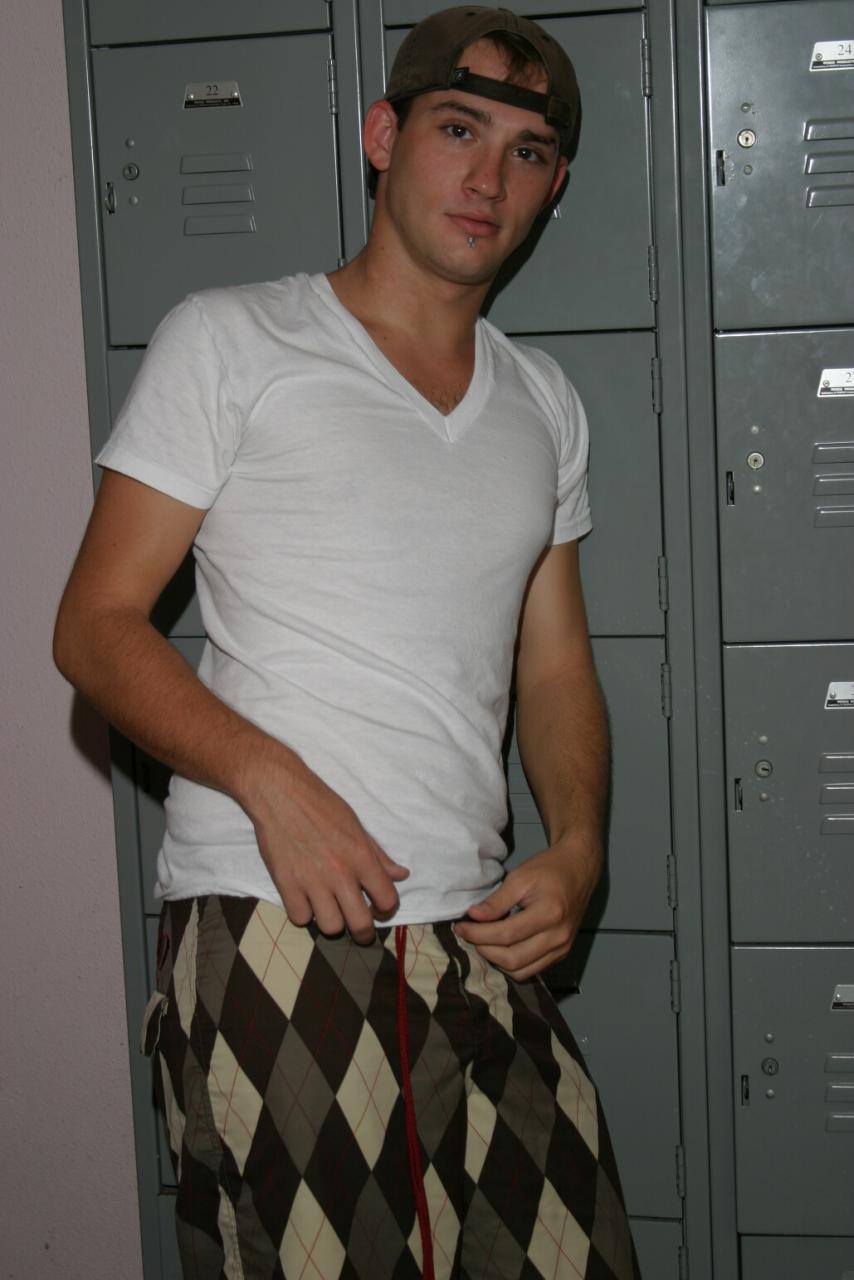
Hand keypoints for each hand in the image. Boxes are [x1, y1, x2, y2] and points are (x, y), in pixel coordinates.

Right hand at [245, 745, 408, 943]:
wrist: (281, 793)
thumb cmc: (321, 804)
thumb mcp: (356, 825)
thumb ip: (378, 855)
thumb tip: (401, 875)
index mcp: (362, 857)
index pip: (387, 900)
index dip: (386, 910)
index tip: (378, 909)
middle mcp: (340, 873)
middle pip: (360, 925)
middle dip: (363, 931)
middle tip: (358, 925)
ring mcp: (312, 882)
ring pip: (331, 927)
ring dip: (332, 921)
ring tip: (328, 908)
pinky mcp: (286, 885)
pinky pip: (300, 918)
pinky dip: (303, 912)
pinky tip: (304, 899)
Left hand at [453, 836, 601, 980]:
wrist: (579, 869)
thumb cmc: (550, 869)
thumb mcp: (520, 877)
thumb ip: (496, 901)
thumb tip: (473, 917)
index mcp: (550, 914)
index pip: (506, 935)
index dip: (478, 934)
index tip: (460, 927)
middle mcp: (559, 937)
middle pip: (513, 959)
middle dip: (484, 949)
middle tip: (468, 935)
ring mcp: (562, 949)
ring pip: (521, 971)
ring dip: (496, 961)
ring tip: (483, 941)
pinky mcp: (562, 954)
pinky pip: (531, 970)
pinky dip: (511, 964)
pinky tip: (500, 947)